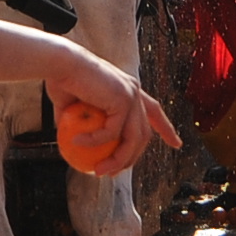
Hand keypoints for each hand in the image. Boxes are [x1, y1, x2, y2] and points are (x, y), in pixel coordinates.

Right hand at [43, 46, 178, 175]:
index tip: (176, 144)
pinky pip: (111, 132)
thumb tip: (74, 147)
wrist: (59, 63)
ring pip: (133, 139)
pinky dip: (94, 142)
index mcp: (127, 90)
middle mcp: (134, 91)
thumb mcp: (71, 109)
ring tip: (97, 170)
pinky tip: (77, 143)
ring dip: (117, 160)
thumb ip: (79, 126)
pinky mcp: (123, 99)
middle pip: (144, 133)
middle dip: (132, 158)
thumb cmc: (61, 81)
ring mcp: (131, 95)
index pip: (154, 111)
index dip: (166, 129)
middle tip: (111, 172)